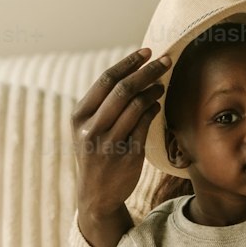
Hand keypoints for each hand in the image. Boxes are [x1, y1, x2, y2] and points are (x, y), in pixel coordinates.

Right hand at [71, 48, 171, 246]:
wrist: (96, 195)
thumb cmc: (95, 153)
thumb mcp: (87, 129)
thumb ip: (102, 104)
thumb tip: (132, 71)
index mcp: (79, 117)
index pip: (106, 80)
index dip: (129, 63)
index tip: (146, 52)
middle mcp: (92, 129)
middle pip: (124, 89)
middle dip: (148, 71)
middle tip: (165, 60)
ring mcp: (110, 143)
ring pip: (137, 105)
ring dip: (154, 90)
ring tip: (162, 85)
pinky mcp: (128, 155)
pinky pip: (145, 125)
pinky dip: (153, 110)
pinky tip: (157, 104)